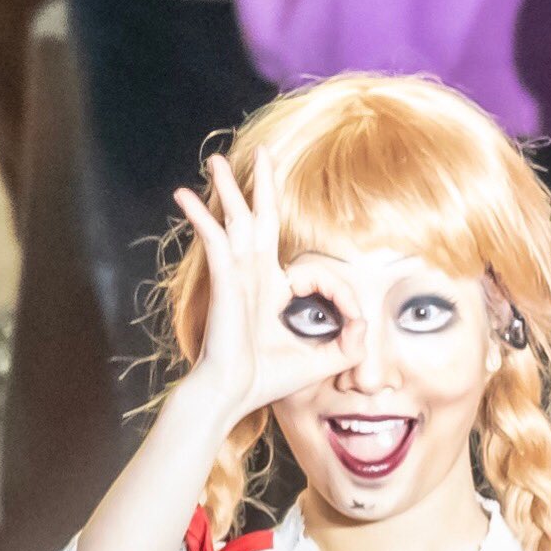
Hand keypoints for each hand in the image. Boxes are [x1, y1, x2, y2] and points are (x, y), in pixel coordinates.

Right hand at [174, 147, 364, 430]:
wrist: (232, 395)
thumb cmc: (267, 380)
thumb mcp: (322, 360)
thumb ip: (349, 344)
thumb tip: (366, 325)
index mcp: (272, 290)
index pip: (310, 268)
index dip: (337, 287)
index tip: (351, 319)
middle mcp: (253, 276)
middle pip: (259, 219)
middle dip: (262, 186)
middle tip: (262, 155)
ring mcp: (236, 276)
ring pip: (234, 220)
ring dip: (226, 190)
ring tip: (215, 162)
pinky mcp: (224, 281)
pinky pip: (215, 241)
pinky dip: (202, 218)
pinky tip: (184, 197)